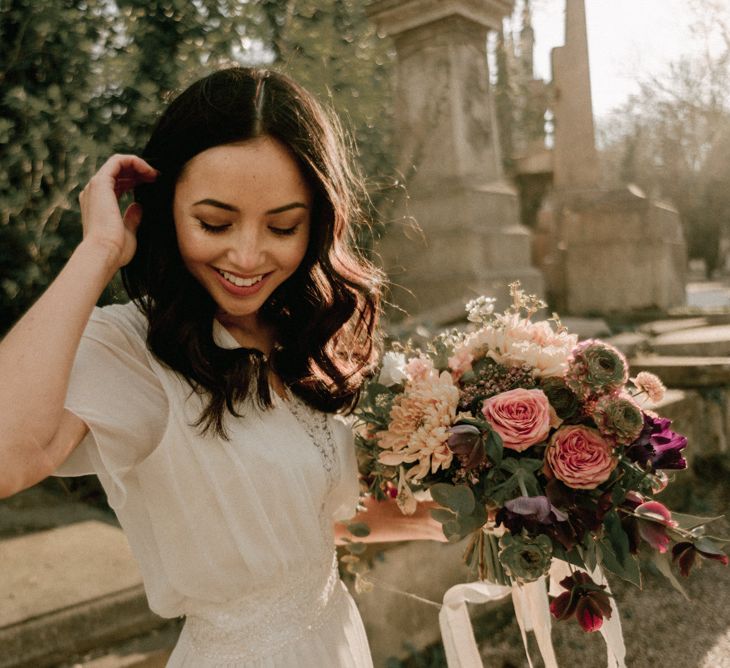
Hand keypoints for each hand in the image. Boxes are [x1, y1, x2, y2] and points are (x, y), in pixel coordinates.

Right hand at [78, 154, 157, 268]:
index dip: (135, 180)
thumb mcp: (128, 232)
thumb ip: (132, 218)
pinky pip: (117, 161)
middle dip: (139, 171)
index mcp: (98, 204)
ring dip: (138, 165)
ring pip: (117, 163)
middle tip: (156, 177)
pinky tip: (148, 171)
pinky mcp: (100, 182)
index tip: (152, 183)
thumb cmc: (116, 249)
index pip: (117, 184)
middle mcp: (93, 193)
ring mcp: (95, 187)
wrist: (104, 253)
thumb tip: (138, 206)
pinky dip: (134, 161)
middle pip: (117, 172)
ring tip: (154, 174)